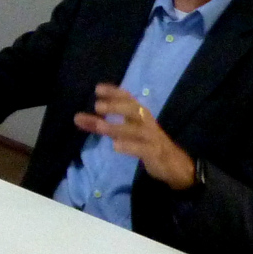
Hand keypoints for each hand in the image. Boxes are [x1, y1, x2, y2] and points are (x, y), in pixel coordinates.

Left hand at [74, 83, 194, 189]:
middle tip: (97, 106)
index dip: (115, 92)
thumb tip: (77, 118)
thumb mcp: (123, 132)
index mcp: (140, 114)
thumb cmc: (144, 143)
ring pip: (136, 130)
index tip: (98, 89)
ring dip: (117, 127)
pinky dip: (130, 146)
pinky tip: (116, 146)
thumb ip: (101, 125)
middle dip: (116, 106)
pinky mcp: (154, 153)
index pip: (128, 99)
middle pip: (133, 110)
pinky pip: (143, 149)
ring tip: (100, 126)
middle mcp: (146, 122)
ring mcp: (151, 138)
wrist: (174, 164)